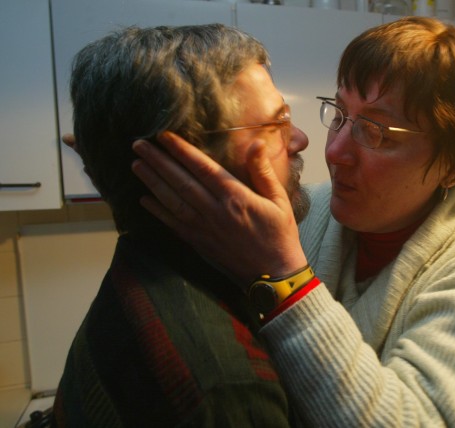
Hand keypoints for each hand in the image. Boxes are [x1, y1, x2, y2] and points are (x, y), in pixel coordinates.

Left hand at [131, 131, 307, 288]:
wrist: (274, 276)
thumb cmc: (280, 235)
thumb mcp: (279, 200)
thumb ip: (263, 171)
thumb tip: (255, 142)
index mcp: (236, 197)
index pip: (203, 168)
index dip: (182, 151)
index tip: (164, 136)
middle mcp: (215, 211)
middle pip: (181, 182)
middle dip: (158, 161)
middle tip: (138, 144)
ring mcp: (204, 229)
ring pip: (172, 201)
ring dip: (153, 182)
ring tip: (136, 164)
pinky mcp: (199, 243)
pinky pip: (173, 224)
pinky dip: (157, 211)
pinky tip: (144, 199)